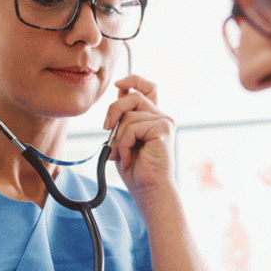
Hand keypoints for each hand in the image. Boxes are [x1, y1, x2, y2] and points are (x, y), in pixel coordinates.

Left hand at [104, 75, 175, 205]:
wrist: (150, 191)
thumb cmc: (137, 170)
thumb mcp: (124, 139)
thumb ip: (123, 118)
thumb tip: (118, 93)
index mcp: (152, 118)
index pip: (147, 88)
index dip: (133, 80)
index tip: (118, 85)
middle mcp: (161, 117)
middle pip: (134, 94)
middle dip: (114, 109)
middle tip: (106, 128)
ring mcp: (164, 122)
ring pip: (129, 114)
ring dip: (118, 137)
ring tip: (123, 155)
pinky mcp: (163, 128)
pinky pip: (132, 127)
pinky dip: (124, 144)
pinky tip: (129, 158)